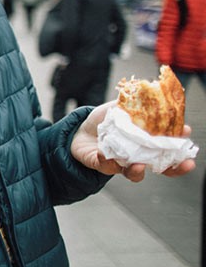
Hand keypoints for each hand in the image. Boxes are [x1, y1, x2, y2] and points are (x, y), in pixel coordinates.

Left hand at [71, 102, 195, 181]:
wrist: (80, 130)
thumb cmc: (105, 120)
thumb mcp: (120, 107)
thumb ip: (135, 103)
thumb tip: (150, 93)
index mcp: (147, 143)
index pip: (169, 149)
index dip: (181, 145)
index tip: (187, 134)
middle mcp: (138, 156)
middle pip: (161, 167)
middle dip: (175, 167)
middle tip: (185, 164)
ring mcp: (121, 162)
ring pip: (134, 173)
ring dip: (138, 170)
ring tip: (139, 164)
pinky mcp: (102, 165)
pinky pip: (106, 167)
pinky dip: (106, 160)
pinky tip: (103, 152)